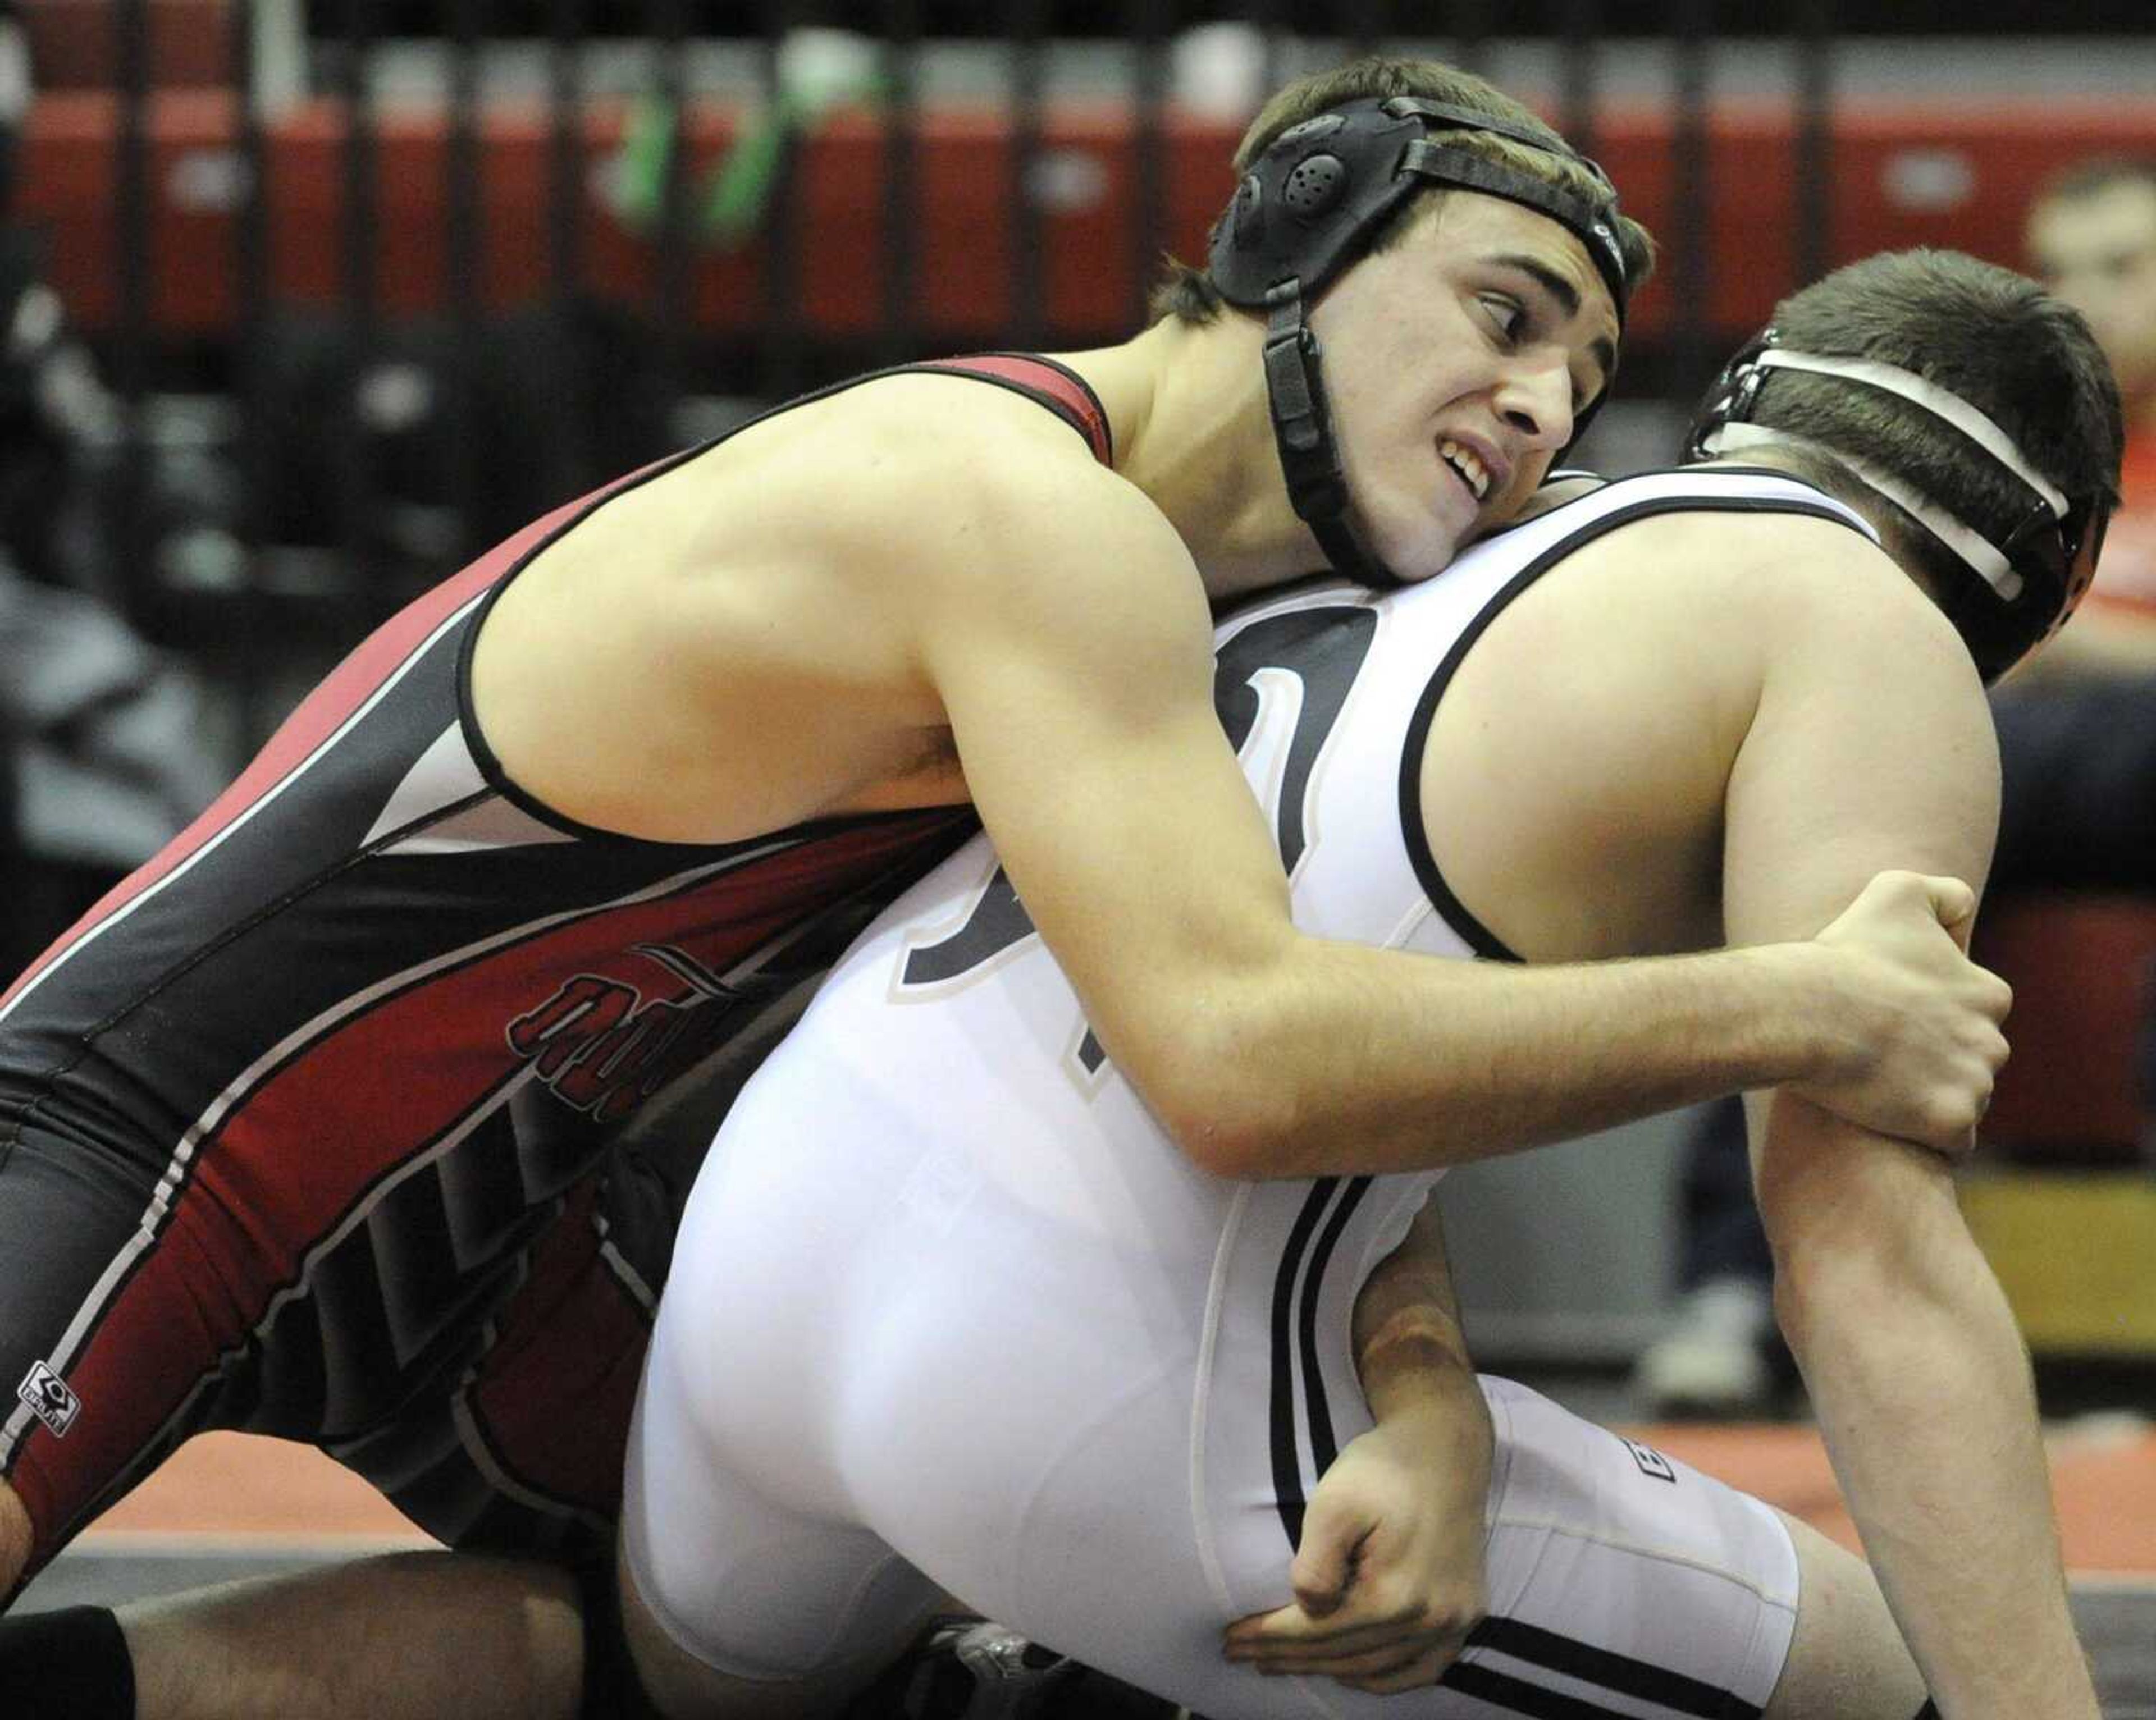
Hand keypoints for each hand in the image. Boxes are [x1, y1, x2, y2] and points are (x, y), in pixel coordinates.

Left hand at [1221, 1406, 1485, 1692]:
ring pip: (1378, 1667)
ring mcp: (1453, 1621)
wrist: (1444, 1448)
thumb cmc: (1383, 1469)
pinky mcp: (1467, 1615)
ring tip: (1283, 1663)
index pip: (1317, 1631)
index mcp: (1394, 1594)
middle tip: (1242, 1655)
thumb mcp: (1335, 1502)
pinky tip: (1351, 1672)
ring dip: (1326, 1669)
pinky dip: (1385, 1678)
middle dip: (1288, 1657)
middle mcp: (1429, 1619)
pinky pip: (1424, 1669)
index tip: (1231, 1639)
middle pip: (1343, 1653)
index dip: (1269, 1637)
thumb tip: (1308, 1611)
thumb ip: (1316, 1564)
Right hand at [1794, 870, 2009, 1155]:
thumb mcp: (1896, 891)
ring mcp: (1975, 1085)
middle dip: (1938, 1059)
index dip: (1931, 1015)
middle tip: (1881, 1054)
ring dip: (1931, 1097)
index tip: (1890, 1015)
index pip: (1975, 1013)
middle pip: (1973, 1060)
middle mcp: (1993, 1041)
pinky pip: (1951, 1141)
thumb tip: (1966, 909)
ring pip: (1965, 1100)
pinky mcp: (1950, 1123)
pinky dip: (1927, 1135)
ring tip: (1879, 1087)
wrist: (1807, 1012)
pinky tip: (1889, 1119)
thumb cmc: (1846, 953)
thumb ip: (1943, 893)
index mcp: (1988, 993)